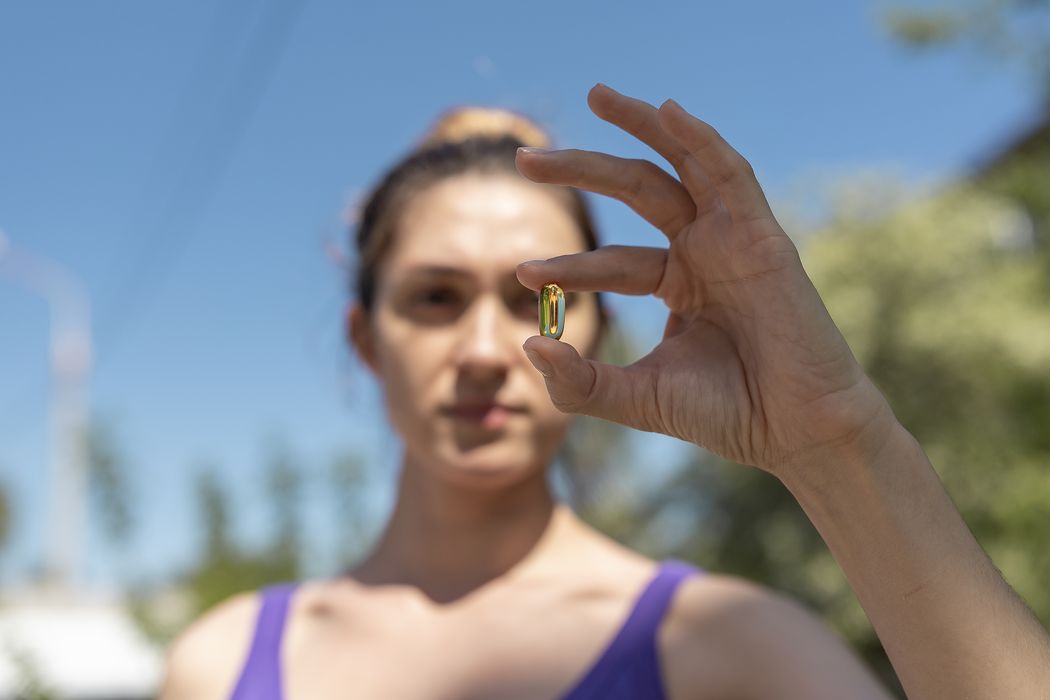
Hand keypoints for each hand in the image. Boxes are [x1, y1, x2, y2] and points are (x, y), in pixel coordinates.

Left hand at [516, 83, 897, 478]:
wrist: (796, 431)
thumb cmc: (726, 414)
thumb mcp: (637, 397)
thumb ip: (581, 383)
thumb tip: (527, 345)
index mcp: (678, 284)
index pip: (613, 262)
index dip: (568, 266)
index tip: (521, 272)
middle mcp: (703, 252)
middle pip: (637, 191)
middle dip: (582, 169)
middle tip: (524, 158)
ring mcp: (732, 239)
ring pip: (682, 166)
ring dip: (642, 124)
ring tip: (596, 95)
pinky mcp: (761, 236)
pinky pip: (729, 175)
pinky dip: (702, 140)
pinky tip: (666, 110)